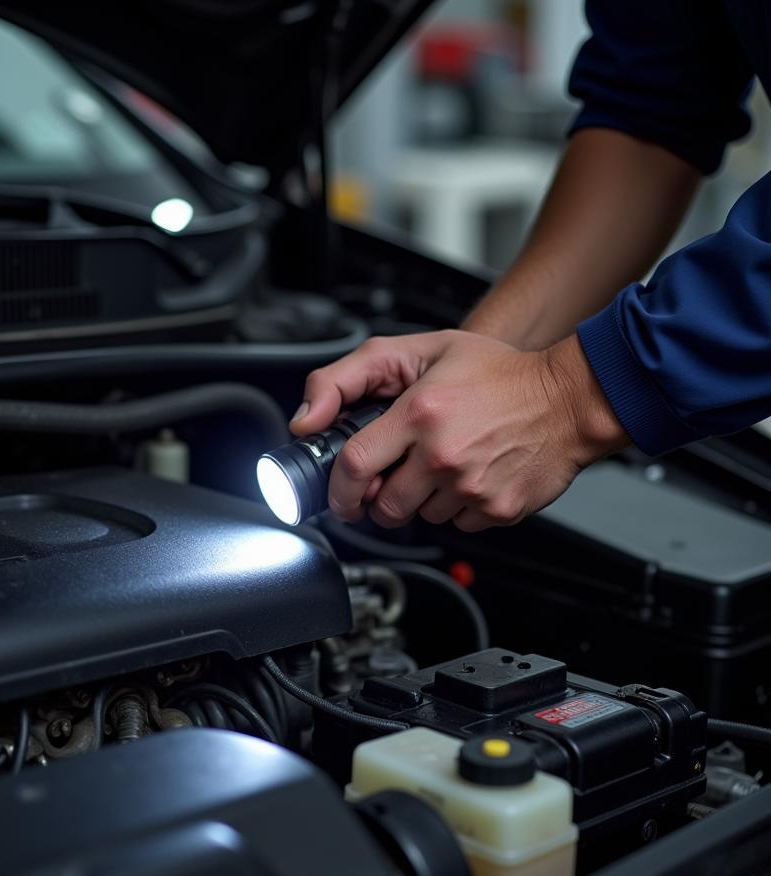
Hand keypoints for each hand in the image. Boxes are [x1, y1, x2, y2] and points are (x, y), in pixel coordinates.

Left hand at [290, 330, 628, 531]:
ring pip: (421, 517)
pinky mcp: (498, 510)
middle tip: (395, 476)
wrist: (569, 398)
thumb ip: (347, 378)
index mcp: (420, 413)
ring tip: (445, 463)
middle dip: (379, 498)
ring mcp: (473, 486)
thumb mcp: (418, 351)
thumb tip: (307, 421)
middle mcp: (444, 454)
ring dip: (422, 499)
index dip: (339, 488)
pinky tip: (472, 474)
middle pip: (384, 505)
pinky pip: (457, 524)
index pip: (353, 465)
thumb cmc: (498, 372)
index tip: (341, 494)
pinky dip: (457, 508)